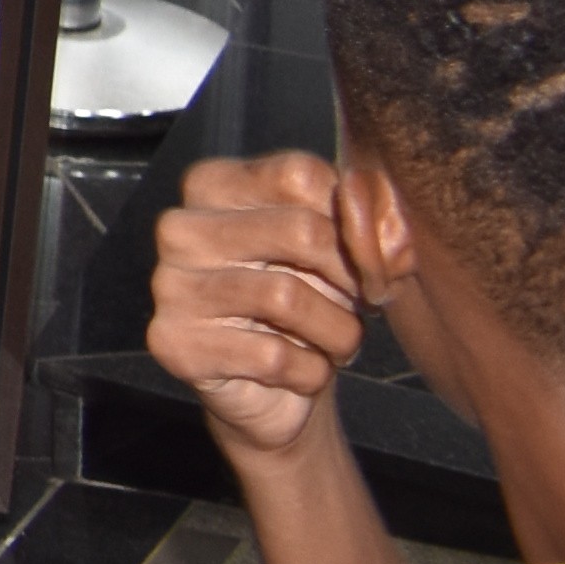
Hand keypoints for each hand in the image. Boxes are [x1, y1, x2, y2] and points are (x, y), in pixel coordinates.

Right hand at [148, 149, 367, 460]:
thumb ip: (372, 227)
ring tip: (337, 343)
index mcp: (214, 185)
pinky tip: (302, 370)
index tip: (371, 260)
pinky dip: (310, 373)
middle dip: (354, 279)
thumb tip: (394, 239)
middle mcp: (180, 227)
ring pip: (287, 298)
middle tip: (360, 306)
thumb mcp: (345, 250)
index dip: (357, 222)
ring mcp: (170, 285)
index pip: (301, 176)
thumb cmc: (311, 299)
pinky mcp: (174, 343)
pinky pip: (270, 356)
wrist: (276, 387)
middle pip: (301, 230)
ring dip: (339, 333)